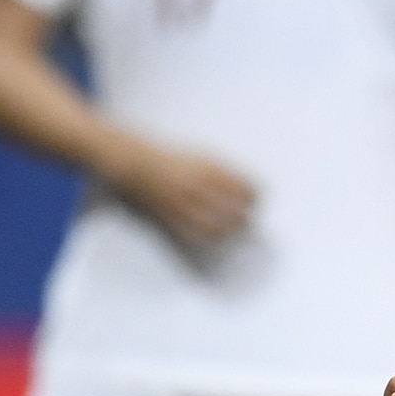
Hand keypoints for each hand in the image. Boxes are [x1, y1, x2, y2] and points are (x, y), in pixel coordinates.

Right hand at [104, 141, 254, 249]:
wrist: (137, 164)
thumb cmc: (173, 159)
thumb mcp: (203, 156)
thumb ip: (225, 171)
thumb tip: (249, 188)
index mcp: (210, 168)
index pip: (246, 188)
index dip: (256, 198)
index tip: (258, 202)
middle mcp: (199, 187)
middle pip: (235, 211)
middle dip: (246, 218)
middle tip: (250, 220)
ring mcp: (184, 204)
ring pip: (218, 227)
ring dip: (231, 232)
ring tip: (235, 231)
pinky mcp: (171, 219)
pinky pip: (195, 236)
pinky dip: (209, 239)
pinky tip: (215, 237)